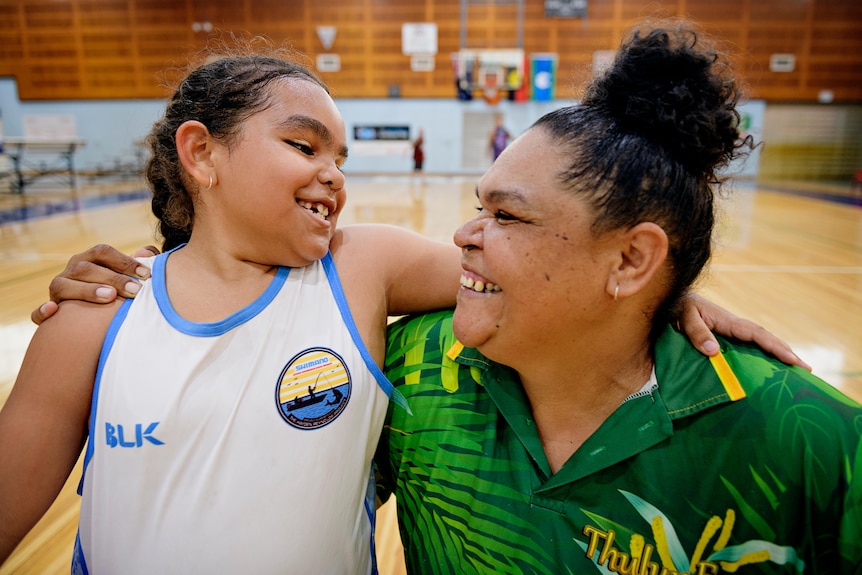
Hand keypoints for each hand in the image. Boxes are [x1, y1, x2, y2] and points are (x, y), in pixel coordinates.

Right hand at [30, 244, 159, 324]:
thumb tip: (151, 252)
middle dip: (113, 278)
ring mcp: (56, 291)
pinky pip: (38, 312)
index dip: (124, 261)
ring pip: (63, 286)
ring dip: (86, 290)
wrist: (86, 323)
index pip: (102, 252)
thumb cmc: (114, 295)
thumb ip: (136, 266)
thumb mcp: (124, 279)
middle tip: (136, 290)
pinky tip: (54, 310)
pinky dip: (43, 311)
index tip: (147, 274)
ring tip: (109, 297)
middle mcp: (70, 271)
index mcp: (88, 260)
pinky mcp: (47, 313)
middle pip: (86, 268)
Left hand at [678, 292, 810, 370]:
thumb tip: (714, 351)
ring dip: (778, 354)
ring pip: (760, 343)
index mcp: (728, 321)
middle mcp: (735, 326)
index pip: (757, 334)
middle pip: (766, 339)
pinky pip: (748, 347)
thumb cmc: (678, 307)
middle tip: (806, 370)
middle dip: (786, 353)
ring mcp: (732, 331)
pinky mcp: (726, 336)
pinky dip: (762, 355)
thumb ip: (697, 332)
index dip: (775, 347)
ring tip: (796, 371)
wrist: (672, 300)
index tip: (792, 360)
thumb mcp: (685, 317)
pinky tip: (768, 367)